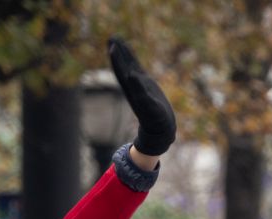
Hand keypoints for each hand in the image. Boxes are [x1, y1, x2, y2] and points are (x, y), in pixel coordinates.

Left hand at [108, 37, 175, 156]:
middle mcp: (132, 86)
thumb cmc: (156, 121)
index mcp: (132, 90)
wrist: (160, 129)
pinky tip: (128, 52)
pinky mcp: (145, 84)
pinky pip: (136, 68)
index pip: (122, 72)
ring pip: (128, 65)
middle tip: (112, 36)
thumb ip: (140, 91)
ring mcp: (138, 84)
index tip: (112, 47)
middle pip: (123, 65)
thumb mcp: (149, 107)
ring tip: (116, 38)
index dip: (117, 60)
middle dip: (117, 52)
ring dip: (123, 52)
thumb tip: (130, 75)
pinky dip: (132, 59)